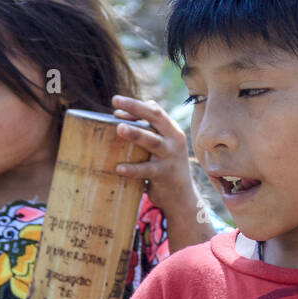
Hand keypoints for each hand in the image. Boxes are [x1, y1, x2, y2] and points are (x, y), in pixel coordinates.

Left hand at [110, 94, 196, 213]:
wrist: (182, 197)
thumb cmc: (165, 167)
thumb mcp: (163, 147)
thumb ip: (149, 132)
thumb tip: (122, 116)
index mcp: (172, 131)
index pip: (155, 111)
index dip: (136, 105)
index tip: (117, 103)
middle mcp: (174, 140)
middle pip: (155, 117)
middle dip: (135, 107)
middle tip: (115, 101)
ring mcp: (170, 157)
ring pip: (152, 141)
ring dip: (135, 134)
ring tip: (119, 128)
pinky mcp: (164, 175)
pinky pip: (146, 170)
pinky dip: (132, 169)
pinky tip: (119, 168)